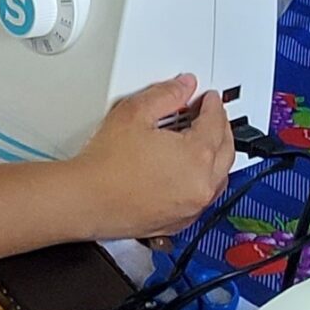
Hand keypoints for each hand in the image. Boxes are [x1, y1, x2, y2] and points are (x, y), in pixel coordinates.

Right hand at [70, 74, 235, 238]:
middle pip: (226, 151)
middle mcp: (201, 185)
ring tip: (203, 144)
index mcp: (197, 156)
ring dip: (216, 158)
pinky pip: (202, 199)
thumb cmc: (104, 166)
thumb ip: (165, 95)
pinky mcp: (177, 222)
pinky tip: (188, 175)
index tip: (208, 99)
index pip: (216, 122)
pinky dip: (202, 183)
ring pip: (219, 178)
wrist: (83, 201)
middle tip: (211, 116)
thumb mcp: (134, 113)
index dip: (213, 105)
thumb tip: (183, 87)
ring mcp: (191, 207)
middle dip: (221, 129)